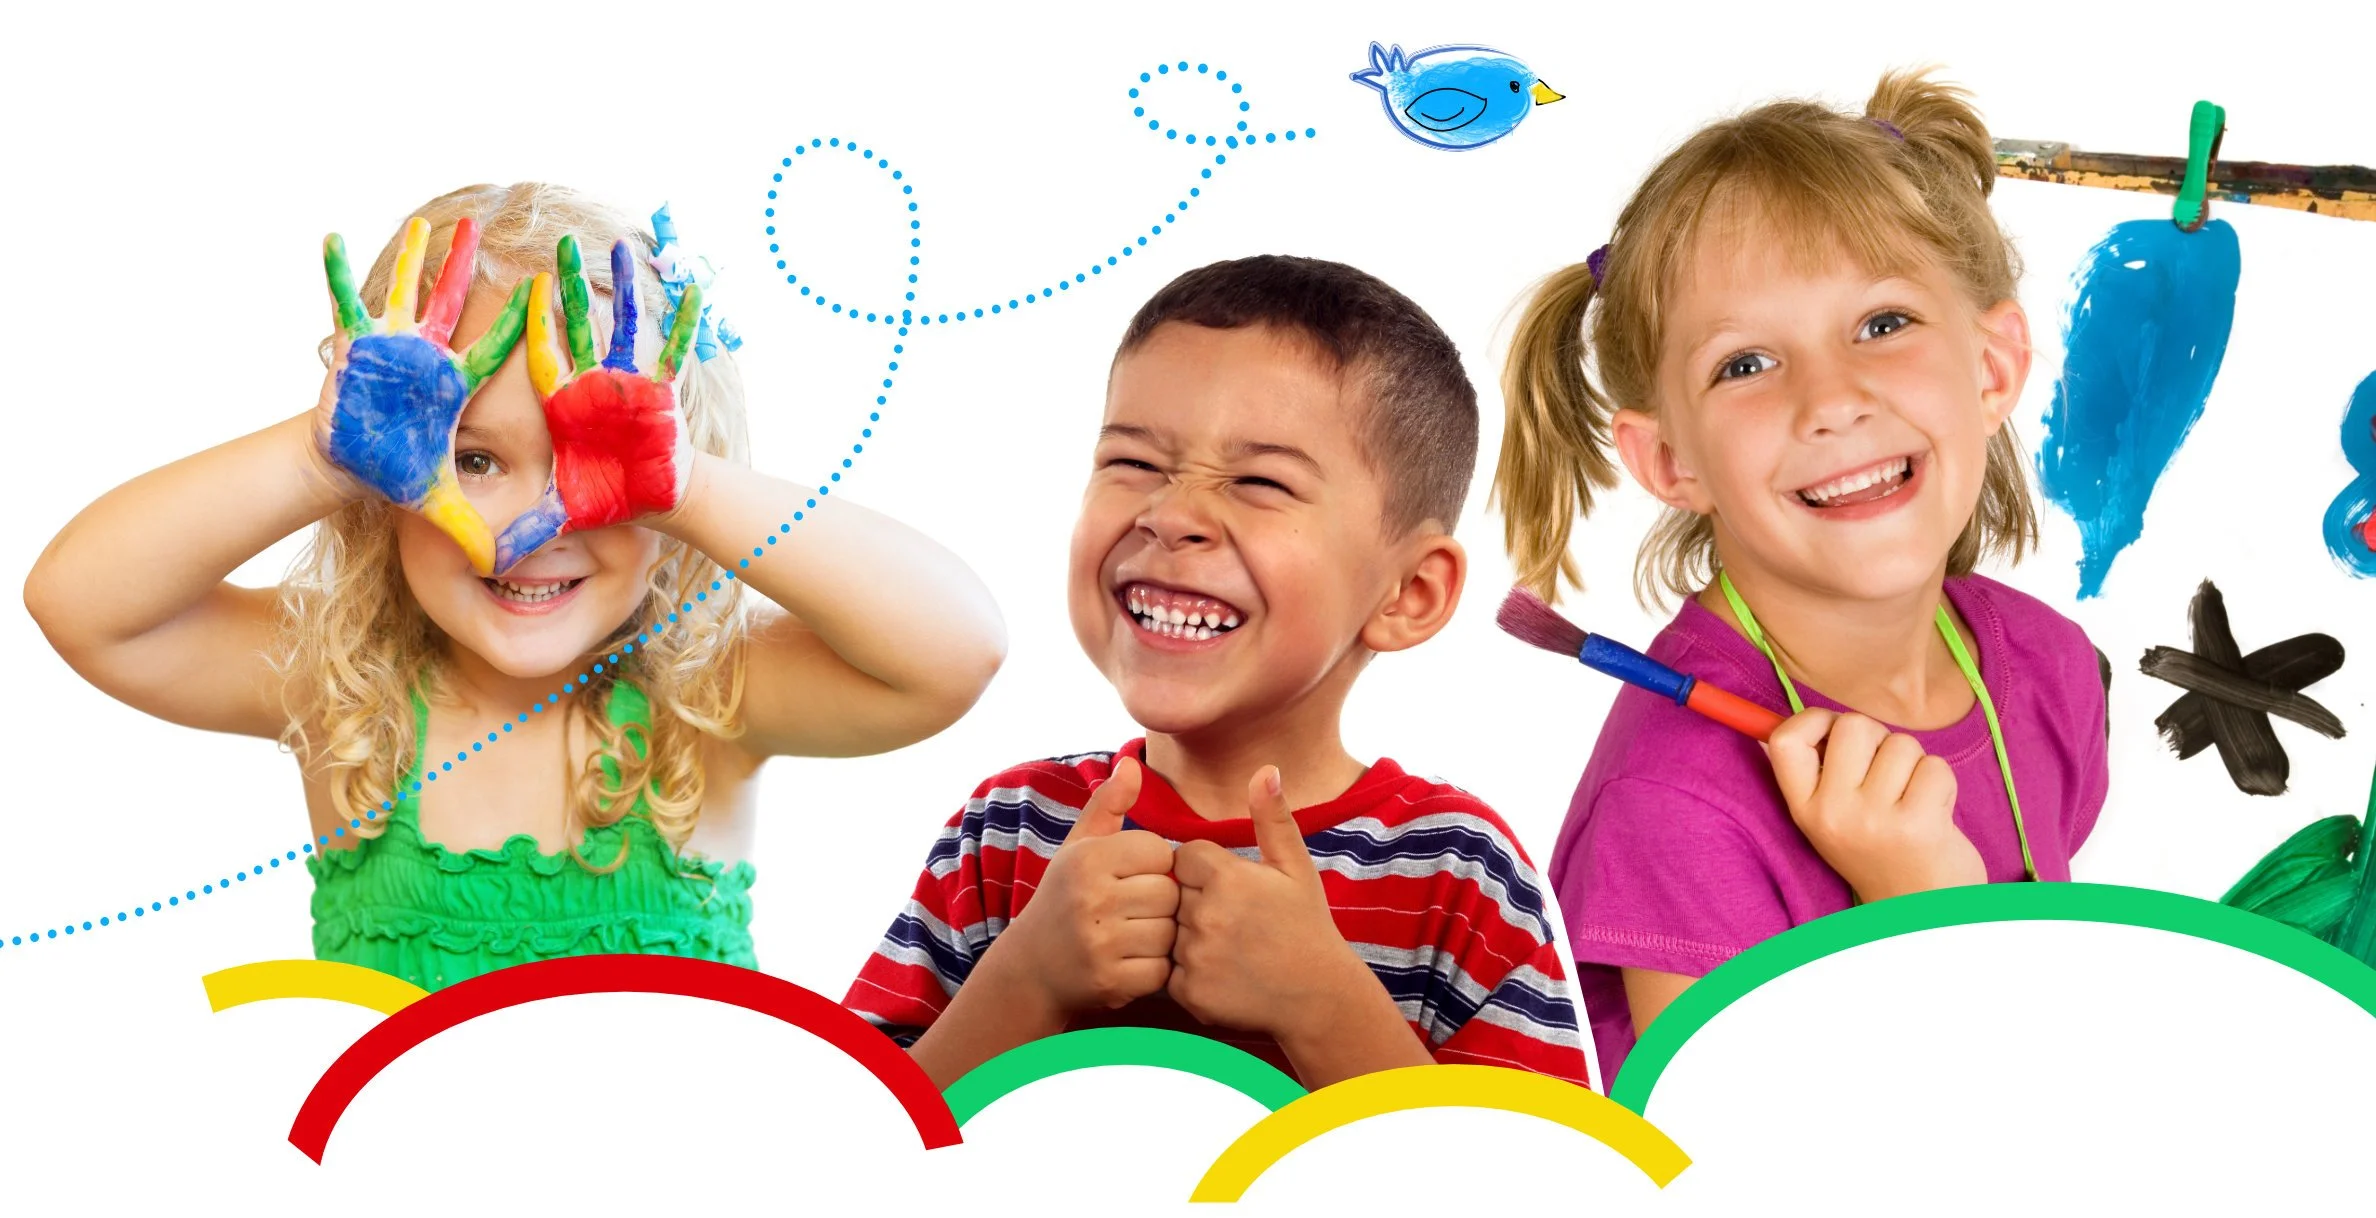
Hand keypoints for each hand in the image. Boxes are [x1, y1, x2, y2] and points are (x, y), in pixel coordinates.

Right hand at [317, 216, 530, 574]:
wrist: (347, 468)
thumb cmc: (393, 475)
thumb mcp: (435, 503)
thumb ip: (469, 530)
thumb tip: (496, 567)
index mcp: (454, 384)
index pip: (497, 349)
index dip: (521, 322)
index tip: (545, 287)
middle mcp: (426, 356)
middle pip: (454, 303)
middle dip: (467, 265)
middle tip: (482, 225)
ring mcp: (389, 347)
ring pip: (404, 291)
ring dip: (413, 257)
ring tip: (425, 220)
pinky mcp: (351, 348)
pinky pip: (341, 302)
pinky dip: (334, 271)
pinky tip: (329, 235)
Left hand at [492, 236, 701, 573]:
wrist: (654, 502)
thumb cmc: (608, 498)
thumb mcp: (559, 511)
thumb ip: (522, 527)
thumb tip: (483, 558)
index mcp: (565, 403)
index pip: (541, 353)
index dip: (532, 321)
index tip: (523, 284)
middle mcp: (594, 384)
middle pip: (577, 324)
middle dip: (569, 284)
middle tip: (560, 241)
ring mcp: (629, 382)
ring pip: (624, 325)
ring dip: (624, 288)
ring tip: (623, 248)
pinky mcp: (662, 390)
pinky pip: (675, 349)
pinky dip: (685, 321)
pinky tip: (694, 288)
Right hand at [997, 757, 1177, 1013]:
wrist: (1031, 968)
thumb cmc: (1063, 898)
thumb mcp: (1078, 848)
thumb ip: (1108, 805)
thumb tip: (1133, 763)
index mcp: (1087, 858)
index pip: (1160, 851)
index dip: (1153, 866)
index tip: (1131, 878)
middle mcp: (1091, 897)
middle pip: (1169, 892)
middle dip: (1160, 903)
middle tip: (1134, 911)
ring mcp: (1100, 942)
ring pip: (1170, 932)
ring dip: (1160, 938)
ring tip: (1133, 936)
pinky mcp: (1111, 981)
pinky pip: (1162, 970)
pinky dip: (1153, 970)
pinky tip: (1131, 962)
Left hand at [1168, 766, 1367, 1037]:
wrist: (1318, 996)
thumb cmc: (1307, 926)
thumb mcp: (1296, 868)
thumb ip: (1272, 818)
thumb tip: (1266, 769)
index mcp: (1226, 877)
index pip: (1184, 858)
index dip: (1206, 872)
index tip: (1233, 890)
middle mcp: (1205, 914)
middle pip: (1174, 895)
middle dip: (1196, 905)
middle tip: (1235, 924)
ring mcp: (1196, 955)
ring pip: (1170, 934)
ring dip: (1189, 939)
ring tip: (1230, 949)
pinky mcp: (1191, 992)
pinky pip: (1170, 974)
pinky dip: (1189, 974)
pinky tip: (1222, 974)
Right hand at [1765, 709, 1984, 901]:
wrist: (1920, 910)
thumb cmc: (1881, 850)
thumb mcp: (1833, 818)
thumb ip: (1822, 771)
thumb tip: (1814, 717)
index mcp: (1805, 809)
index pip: (1785, 740)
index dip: (1813, 719)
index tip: (1833, 732)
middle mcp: (1833, 814)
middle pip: (1854, 725)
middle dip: (1880, 738)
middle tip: (1887, 772)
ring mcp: (1873, 820)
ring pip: (1902, 744)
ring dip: (1915, 764)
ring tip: (1912, 800)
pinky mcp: (1917, 824)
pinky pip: (1935, 767)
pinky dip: (1942, 783)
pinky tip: (1933, 811)